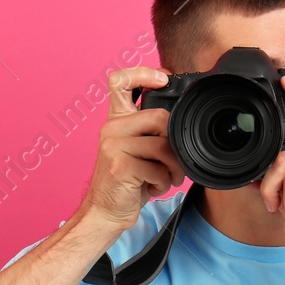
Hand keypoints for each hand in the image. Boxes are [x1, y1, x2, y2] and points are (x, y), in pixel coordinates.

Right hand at [78, 67, 187, 231]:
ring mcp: (113, 145)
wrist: (104, 211)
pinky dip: (163, 182)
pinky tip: (153, 187)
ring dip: (173, 168)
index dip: (142, 73)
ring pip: (163, 145)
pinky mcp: (120, 165)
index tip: (163, 80)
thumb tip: (180, 118)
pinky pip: (158, 168)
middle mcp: (111, 128)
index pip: (119, 81)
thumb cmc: (126, 182)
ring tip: (166, 178)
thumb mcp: (136, 150)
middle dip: (175, 144)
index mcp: (116, 120)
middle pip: (160, 117)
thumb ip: (150, 131)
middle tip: (174, 163)